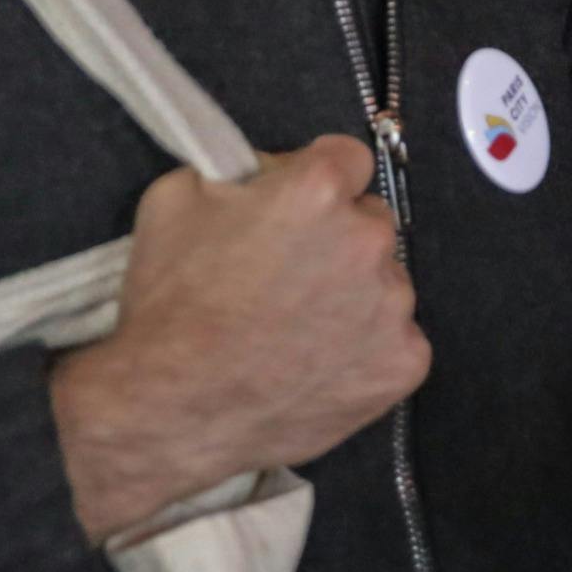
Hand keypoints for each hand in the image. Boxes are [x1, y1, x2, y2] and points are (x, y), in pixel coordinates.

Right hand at [47, 136, 431, 541]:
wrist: (171, 412)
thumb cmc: (167, 305)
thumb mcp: (176, 199)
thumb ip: (239, 171)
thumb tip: (272, 174)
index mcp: (319, 191)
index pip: (348, 159)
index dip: (318, 179)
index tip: (298, 207)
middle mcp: (369, 240)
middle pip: (370, 222)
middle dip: (337, 239)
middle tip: (289, 278)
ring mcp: (393, 306)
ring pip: (386, 284)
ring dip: (354, 296)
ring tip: (296, 332)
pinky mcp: (404, 363)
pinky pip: (398, 341)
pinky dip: (367, 351)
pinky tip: (318, 365)